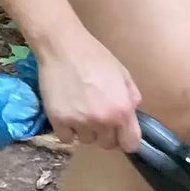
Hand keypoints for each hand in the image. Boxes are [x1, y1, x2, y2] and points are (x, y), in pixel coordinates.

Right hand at [37, 32, 142, 151]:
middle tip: (96, 114)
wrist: (63, 46)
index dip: (125, 139)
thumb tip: (131, 115)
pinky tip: (66, 113)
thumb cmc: (95, 57)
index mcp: (122, 110)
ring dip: (84, 129)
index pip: (130, 144)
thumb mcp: (123, 74)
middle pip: (107, 144)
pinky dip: (66, 129)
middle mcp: (103, 121)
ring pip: (86, 140)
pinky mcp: (58, 120)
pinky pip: (66, 138)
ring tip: (79, 109)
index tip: (119, 132)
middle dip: (104, 132)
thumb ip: (131, 98)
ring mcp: (80, 122)